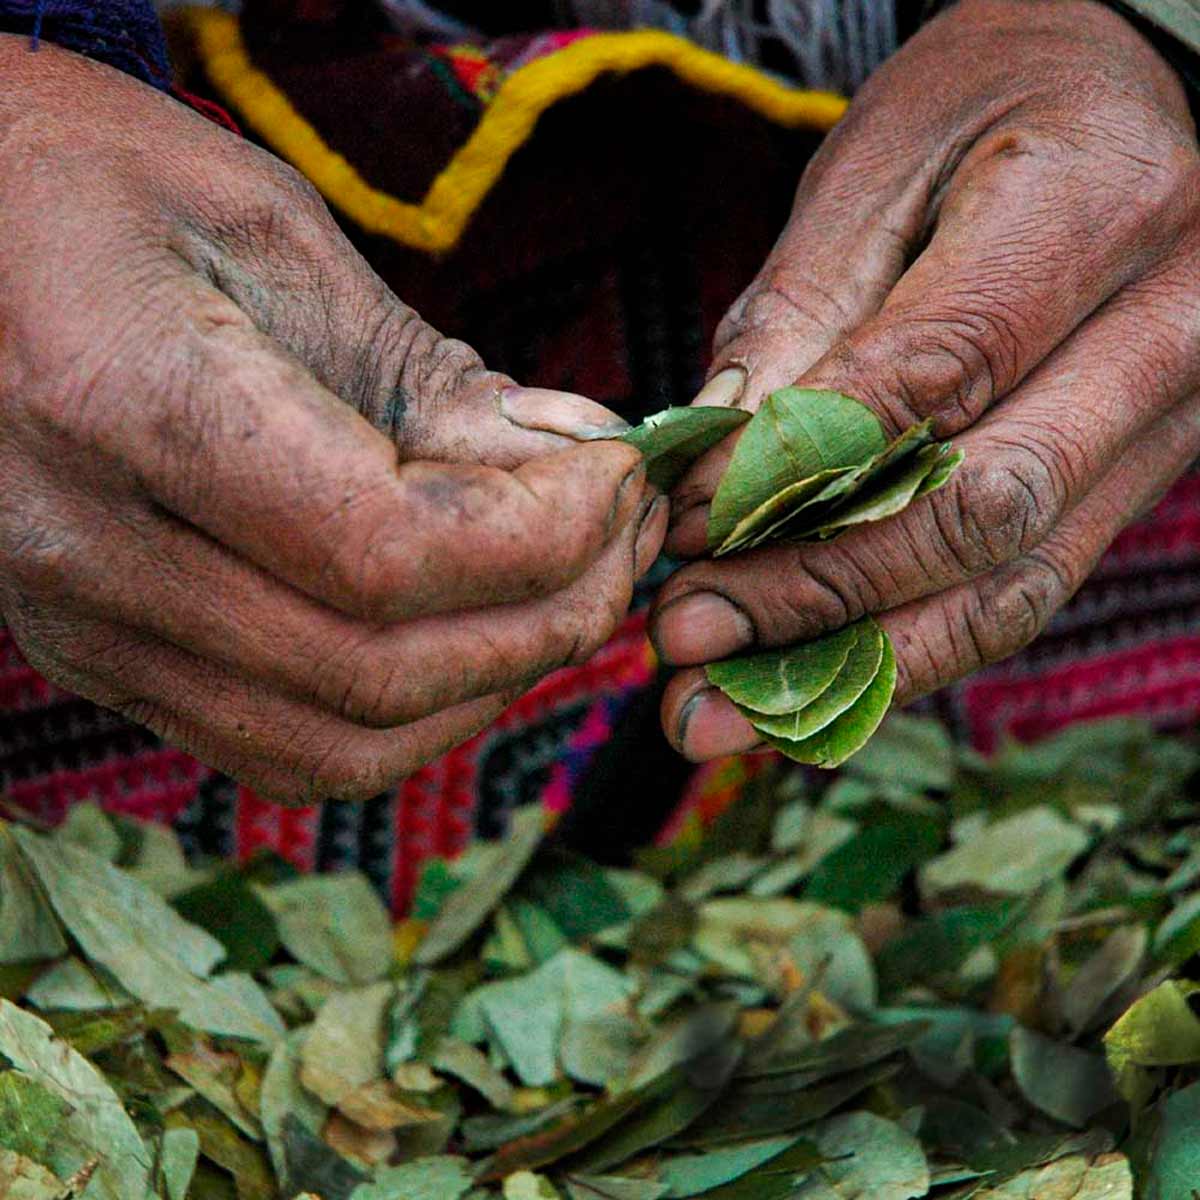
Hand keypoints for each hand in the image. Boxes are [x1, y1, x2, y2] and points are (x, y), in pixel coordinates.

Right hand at [0, 38, 665, 801]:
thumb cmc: (89, 191)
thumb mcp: (269, 234)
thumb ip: (425, 372)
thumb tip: (571, 460)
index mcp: (126, 404)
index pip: (387, 550)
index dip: (542, 534)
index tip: (619, 476)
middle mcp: (88, 552)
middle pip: (380, 668)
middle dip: (549, 613)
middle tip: (624, 538)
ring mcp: (87, 628)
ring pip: (342, 742)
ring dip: (493, 680)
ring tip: (569, 588)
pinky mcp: (107, 660)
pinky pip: (288, 750)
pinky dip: (413, 715)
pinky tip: (472, 639)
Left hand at [650, 0, 1199, 759]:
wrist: (1137, 106)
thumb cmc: (992, 110)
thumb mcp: (879, 165)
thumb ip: (800, 311)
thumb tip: (714, 464)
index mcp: (1093, 213)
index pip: (935, 373)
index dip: (791, 470)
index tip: (681, 524)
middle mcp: (1163, 335)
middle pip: (982, 511)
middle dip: (815, 595)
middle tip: (682, 640)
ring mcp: (1164, 427)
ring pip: (1010, 587)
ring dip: (853, 667)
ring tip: (719, 714)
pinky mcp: (1129, 482)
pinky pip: (1019, 593)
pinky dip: (902, 653)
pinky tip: (802, 690)